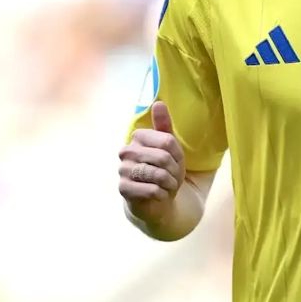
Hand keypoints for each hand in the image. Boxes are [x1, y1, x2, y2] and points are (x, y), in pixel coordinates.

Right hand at [118, 101, 185, 224]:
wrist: (155, 199)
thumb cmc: (164, 170)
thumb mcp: (169, 147)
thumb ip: (164, 126)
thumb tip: (159, 103)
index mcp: (138, 137)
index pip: (167, 141)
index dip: (177, 155)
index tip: (175, 162)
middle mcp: (126, 151)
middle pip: (163, 157)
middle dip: (174, 171)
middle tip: (172, 177)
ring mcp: (122, 170)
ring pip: (158, 174)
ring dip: (169, 183)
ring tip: (167, 185)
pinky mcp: (123, 189)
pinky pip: (152, 190)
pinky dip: (162, 194)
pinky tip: (159, 195)